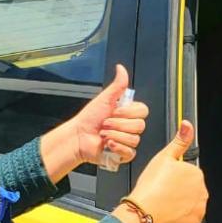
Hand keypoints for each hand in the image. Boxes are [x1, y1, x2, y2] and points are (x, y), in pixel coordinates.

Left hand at [39, 64, 148, 182]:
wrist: (78, 136)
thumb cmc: (89, 118)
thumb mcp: (105, 98)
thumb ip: (118, 84)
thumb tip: (121, 68)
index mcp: (128, 113)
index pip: (143, 111)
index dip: (129, 112)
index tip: (115, 111)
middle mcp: (130, 127)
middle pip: (140, 126)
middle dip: (118, 124)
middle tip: (105, 123)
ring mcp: (127, 141)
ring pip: (134, 139)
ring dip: (115, 135)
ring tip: (103, 134)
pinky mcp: (123, 154)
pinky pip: (130, 152)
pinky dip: (118, 148)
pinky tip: (108, 144)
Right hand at [120, 121, 206, 222]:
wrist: (143, 212)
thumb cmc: (151, 186)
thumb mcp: (164, 157)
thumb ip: (180, 141)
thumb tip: (188, 125)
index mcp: (196, 173)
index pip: (188, 173)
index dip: (174, 176)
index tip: (164, 180)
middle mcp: (202, 191)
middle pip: (191, 189)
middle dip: (179, 190)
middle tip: (163, 191)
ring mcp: (199, 209)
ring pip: (190, 203)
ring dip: (180, 203)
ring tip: (164, 202)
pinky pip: (188, 219)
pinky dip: (180, 217)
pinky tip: (168, 213)